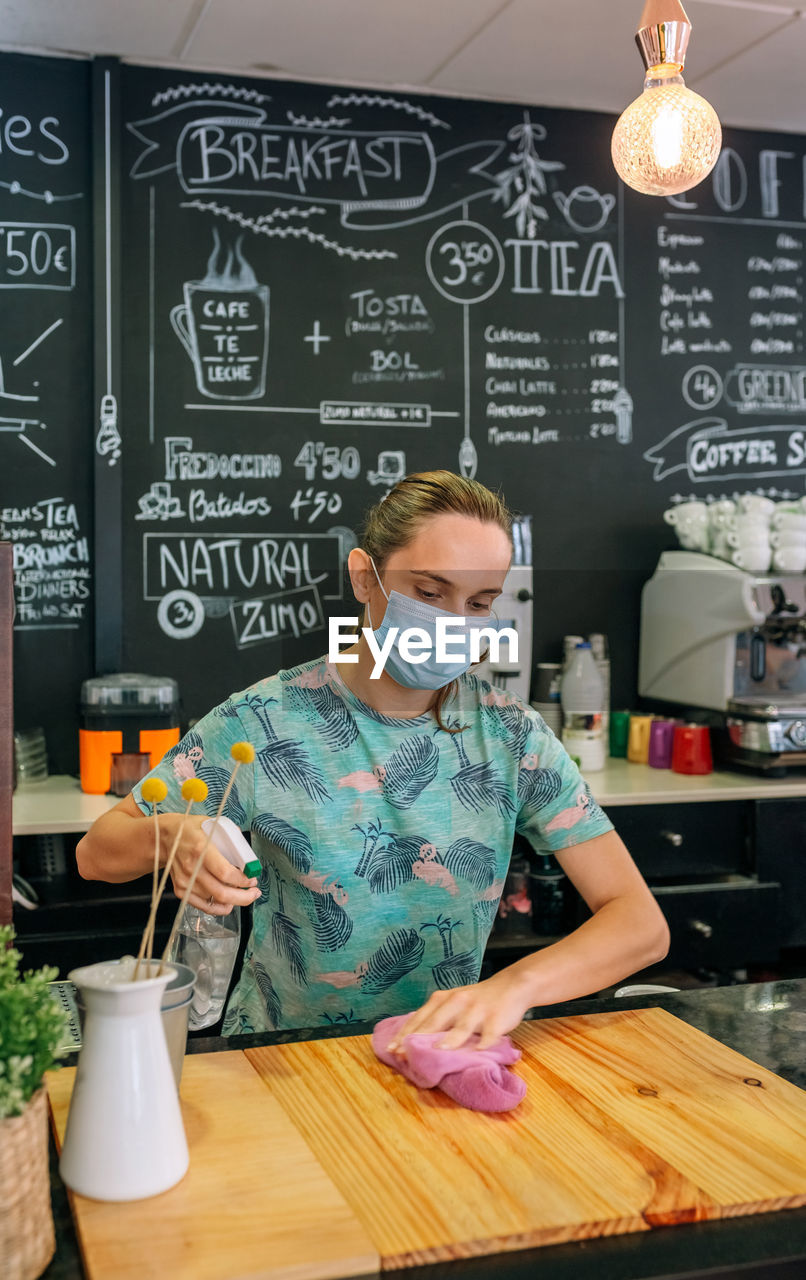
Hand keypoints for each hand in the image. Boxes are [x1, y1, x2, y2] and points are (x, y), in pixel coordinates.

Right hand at [163, 813, 260, 914]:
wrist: (164, 838)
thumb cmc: (189, 830)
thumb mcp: (210, 823)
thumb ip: (230, 836)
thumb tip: (246, 851)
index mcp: (201, 849)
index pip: (225, 872)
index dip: (243, 880)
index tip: (253, 879)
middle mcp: (192, 868)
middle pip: (222, 892)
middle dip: (244, 897)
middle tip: (254, 893)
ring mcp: (185, 881)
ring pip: (214, 901)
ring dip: (233, 901)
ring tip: (243, 894)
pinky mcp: (180, 890)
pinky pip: (203, 906)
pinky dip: (218, 908)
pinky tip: (228, 903)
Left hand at [386, 971, 532, 1054]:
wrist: (511, 986)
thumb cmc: (476, 1000)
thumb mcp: (453, 1002)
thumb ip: (436, 1017)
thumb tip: (411, 1040)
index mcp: (443, 998)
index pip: (420, 1018)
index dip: (405, 1034)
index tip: (391, 1050)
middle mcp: (457, 1002)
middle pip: (435, 1022)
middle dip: (419, 1039)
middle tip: (404, 1055)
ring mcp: (477, 1010)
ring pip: (461, 1027)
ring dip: (449, 1040)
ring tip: (437, 1052)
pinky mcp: (496, 1019)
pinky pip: (488, 1034)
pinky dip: (483, 1044)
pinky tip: (476, 1054)